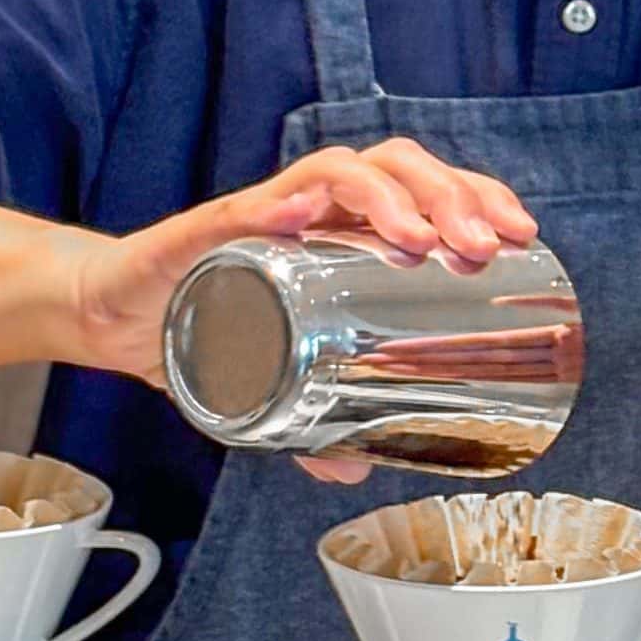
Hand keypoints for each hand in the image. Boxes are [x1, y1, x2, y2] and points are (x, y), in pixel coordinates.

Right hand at [67, 138, 536, 403]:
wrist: (118, 313)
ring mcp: (270, 211)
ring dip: (391, 196)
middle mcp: (318, 207)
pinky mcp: (214, 228)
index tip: (522, 235)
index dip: (482, 198)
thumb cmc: (210, 326)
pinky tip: (307, 208)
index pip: (430, 189)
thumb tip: (356, 472)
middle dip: (453, 195)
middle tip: (484, 244)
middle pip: (402, 169)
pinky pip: (254, 204)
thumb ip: (314, 424)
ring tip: (420, 237)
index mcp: (349, 230)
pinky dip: (287, 201)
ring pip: (345, 171)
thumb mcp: (275, 384)